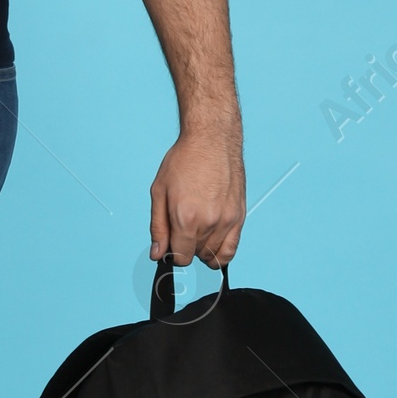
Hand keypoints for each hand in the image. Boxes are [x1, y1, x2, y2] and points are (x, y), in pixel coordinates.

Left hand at [150, 129, 244, 269]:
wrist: (212, 140)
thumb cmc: (185, 161)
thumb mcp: (159, 191)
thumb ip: (158, 226)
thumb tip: (157, 254)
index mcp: (186, 218)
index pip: (181, 257)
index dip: (172, 252)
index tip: (171, 242)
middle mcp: (209, 222)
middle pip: (196, 255)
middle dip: (186, 246)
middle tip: (182, 226)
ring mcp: (227, 220)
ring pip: (213, 254)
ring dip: (202, 248)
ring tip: (196, 228)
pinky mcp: (239, 216)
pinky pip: (231, 249)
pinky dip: (220, 253)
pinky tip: (211, 242)